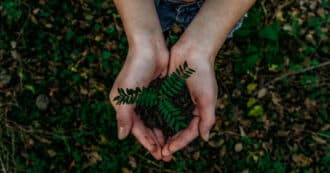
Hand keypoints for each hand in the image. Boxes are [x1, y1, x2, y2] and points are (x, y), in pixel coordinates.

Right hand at [109, 42, 169, 159]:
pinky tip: (174, 129)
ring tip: (171, 146)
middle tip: (166, 154)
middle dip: (155, 141)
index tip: (157, 153)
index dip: (146, 142)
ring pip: (154, 121)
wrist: (149, 46)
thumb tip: (121, 137)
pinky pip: (161, 111)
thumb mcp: (126, 93)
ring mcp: (145, 98)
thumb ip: (123, 115)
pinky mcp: (156, 93)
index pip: (135, 129)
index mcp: (123, 105)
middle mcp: (133, 103)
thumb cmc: (136, 67)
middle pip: (145, 128)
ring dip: (161, 133)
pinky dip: (166, 121)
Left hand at [162, 41, 217, 157]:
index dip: (180, 142)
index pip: (190, 132)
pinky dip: (156, 117)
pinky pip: (160, 108)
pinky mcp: (167, 92)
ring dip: (161, 132)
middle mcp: (188, 108)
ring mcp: (177, 100)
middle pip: (178, 130)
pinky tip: (148, 125)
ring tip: (153, 143)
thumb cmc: (203, 73)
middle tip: (160, 152)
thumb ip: (207, 118)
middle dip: (170, 141)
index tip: (169, 149)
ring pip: (168, 121)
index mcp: (199, 111)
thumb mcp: (208, 98)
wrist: (193, 50)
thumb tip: (205, 138)